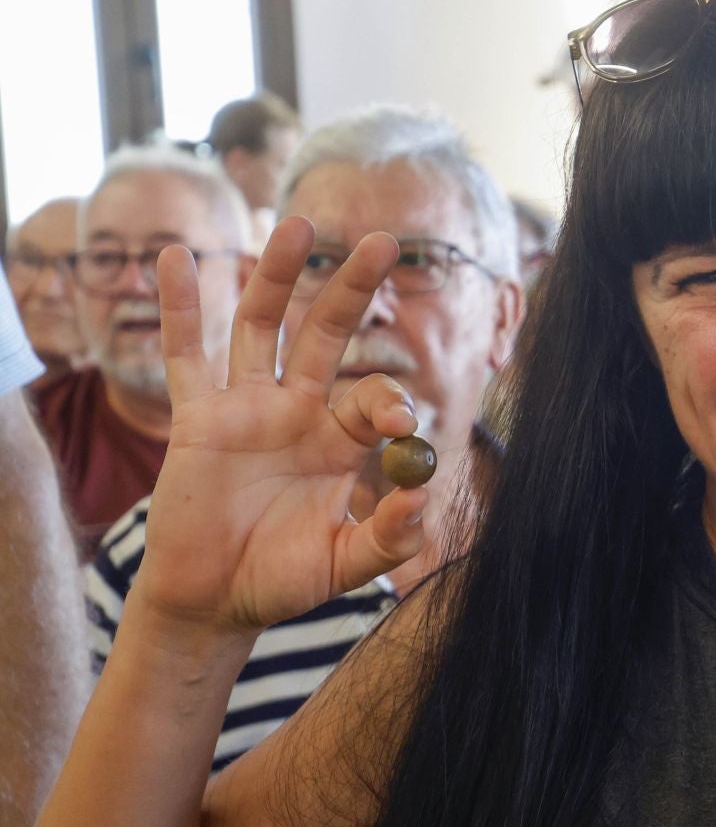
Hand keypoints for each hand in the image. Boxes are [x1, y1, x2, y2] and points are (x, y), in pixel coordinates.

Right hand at [138, 219, 425, 633]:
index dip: (388, 403)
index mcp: (340, 441)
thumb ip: (390, 536)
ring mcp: (244, 410)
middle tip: (385, 241)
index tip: (397, 427)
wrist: (214, 602)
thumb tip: (424, 498)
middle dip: (352, 289)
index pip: (373, 397)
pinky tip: (179, 256)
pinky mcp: (195, 421)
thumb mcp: (345, 563)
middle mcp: (296, 412)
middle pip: (326, 334)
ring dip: (277, 275)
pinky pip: (186, 356)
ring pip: (259, 327)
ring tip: (298, 225)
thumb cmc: (282, 580)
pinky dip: (180, 307)